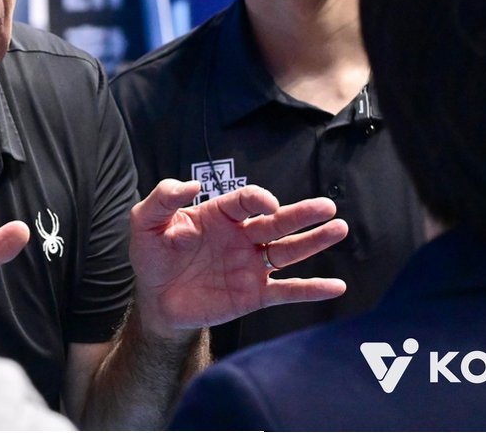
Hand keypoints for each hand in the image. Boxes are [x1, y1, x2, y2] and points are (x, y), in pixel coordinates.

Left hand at [129, 179, 347, 335]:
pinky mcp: (253, 295)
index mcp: (220, 215)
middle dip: (302, 214)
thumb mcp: (146, 222)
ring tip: (339, 229)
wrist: (155, 299)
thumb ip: (163, 199)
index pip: (247, 201)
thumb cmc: (153, 255)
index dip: (260, 199)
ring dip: (313, 242)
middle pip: (277, 223)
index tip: (268, 205)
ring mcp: (250, 266)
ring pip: (288, 252)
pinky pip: (286, 291)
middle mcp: (241, 237)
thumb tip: (191, 185)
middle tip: (328, 207)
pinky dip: (311, 289)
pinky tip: (336, 286)